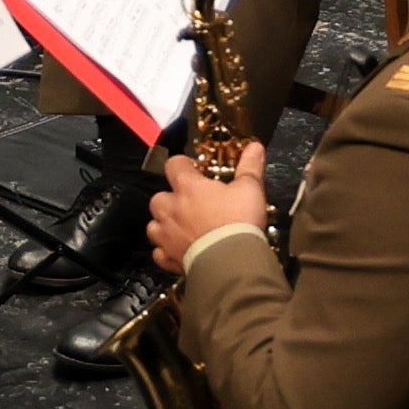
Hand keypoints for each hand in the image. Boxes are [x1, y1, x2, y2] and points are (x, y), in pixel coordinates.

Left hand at [146, 150, 265, 271]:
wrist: (231, 262)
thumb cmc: (238, 222)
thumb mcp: (250, 189)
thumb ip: (250, 166)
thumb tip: (255, 146)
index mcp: (188, 187)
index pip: (174, 164)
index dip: (183, 165)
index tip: (196, 171)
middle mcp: (171, 209)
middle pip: (159, 197)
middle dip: (171, 198)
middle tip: (190, 202)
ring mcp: (167, 235)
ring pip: (153, 225)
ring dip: (164, 224)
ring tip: (181, 227)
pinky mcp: (168, 258)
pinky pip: (159, 252)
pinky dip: (165, 251)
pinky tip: (178, 250)